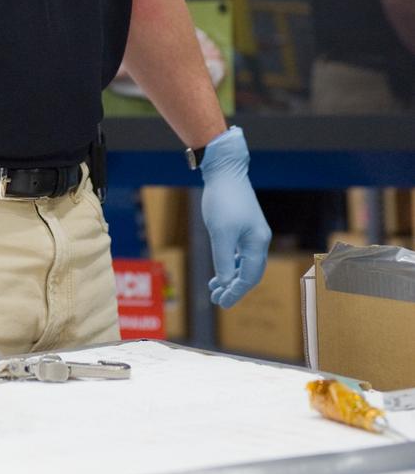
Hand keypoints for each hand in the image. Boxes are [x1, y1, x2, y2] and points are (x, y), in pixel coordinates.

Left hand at [200, 126, 270, 307]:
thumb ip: (223, 260)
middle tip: (217, 299)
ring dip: (231, 276)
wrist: (224, 171)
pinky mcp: (243, 225)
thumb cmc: (223, 200)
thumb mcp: (220, 233)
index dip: (235, 292)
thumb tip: (227, 285)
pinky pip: (239, 252)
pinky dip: (230, 263)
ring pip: (244, 263)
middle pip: (250, 273)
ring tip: (215, 287)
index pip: (249, 277)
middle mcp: (259, 239)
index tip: (221, 303)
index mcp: (257, 242)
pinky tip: (220, 269)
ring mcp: (252, 232)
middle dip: (234, 288)